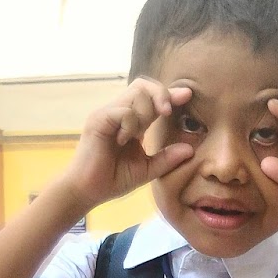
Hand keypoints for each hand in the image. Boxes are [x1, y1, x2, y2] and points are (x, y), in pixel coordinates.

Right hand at [60, 80, 194, 213]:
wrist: (87, 192)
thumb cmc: (113, 180)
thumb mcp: (147, 170)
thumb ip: (167, 159)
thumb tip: (191, 150)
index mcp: (130, 121)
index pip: (151, 97)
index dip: (168, 94)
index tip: (186, 95)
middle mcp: (118, 112)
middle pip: (143, 85)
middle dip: (161, 94)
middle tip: (168, 111)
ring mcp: (108, 113)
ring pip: (136, 94)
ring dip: (145, 112)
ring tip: (138, 135)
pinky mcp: (98, 120)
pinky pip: (123, 111)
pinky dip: (130, 124)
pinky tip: (125, 140)